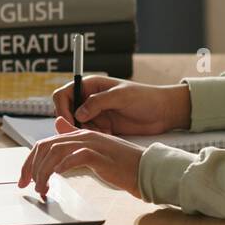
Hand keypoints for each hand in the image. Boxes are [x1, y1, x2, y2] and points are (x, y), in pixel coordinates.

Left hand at [18, 116, 144, 199]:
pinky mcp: (100, 155)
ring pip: (56, 151)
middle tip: (26, 186)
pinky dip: (62, 166)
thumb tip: (57, 127)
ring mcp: (92, 144)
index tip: (24, 179)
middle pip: (46, 146)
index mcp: (80, 134)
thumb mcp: (95, 152)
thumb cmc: (122, 165)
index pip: (46, 143)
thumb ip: (76, 141)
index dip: (30, 161)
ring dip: (43, 172)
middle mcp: (84, 135)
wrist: (146, 169)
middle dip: (31, 167)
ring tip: (41, 189)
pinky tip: (57, 177)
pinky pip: (76, 157)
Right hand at [52, 77, 191, 135]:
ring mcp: (95, 114)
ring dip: (82, 133)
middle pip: (66, 112)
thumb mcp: (121, 96)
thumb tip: (78, 113)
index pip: (64, 94)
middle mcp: (89, 100)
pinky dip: (92, 138)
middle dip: (70, 124)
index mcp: (90, 86)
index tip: (70, 121)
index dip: (61, 108)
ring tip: (100, 133)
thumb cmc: (145, 97)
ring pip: (75, 126)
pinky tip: (107, 136)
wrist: (163, 112)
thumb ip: (98, 102)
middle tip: (82, 133)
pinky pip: (88, 135)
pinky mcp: (103, 127)